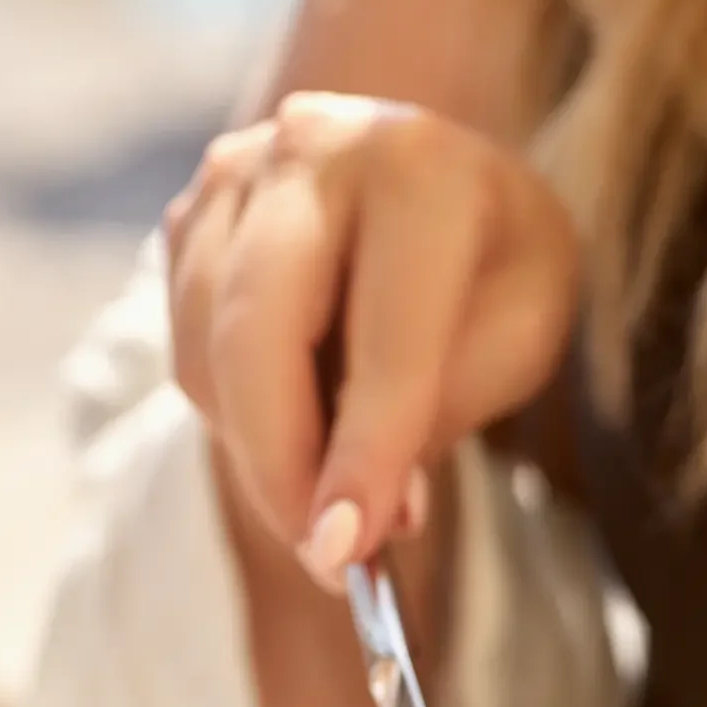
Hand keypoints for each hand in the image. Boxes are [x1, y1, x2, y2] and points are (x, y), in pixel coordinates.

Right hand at [165, 94, 580, 588]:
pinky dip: (234, 412)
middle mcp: (314, 148)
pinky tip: (296, 425)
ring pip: (206, 350)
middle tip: (321, 557)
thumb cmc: (493, 266)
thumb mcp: (520, 335)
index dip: (362, 457)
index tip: (344, 553)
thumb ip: (442, 415)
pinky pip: (186, 345)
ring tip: (328, 492)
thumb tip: (356, 516)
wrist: (440, 177)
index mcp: (422, 172)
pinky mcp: (189, 214)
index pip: (385, 340)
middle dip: (281, 467)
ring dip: (257, 450)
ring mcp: (235, 172)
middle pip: (256, 333)